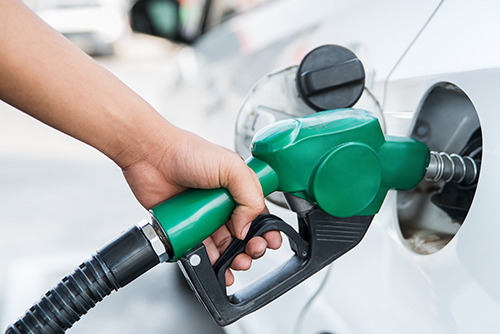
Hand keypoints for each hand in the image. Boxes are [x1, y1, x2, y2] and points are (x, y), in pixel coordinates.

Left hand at [120, 126, 281, 285]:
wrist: (150, 156)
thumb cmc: (187, 152)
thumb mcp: (231, 167)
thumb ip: (250, 196)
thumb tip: (246, 227)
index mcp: (237, 186)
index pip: (259, 212)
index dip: (267, 228)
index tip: (270, 239)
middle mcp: (222, 202)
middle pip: (244, 232)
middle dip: (253, 246)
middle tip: (253, 251)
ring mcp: (204, 216)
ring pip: (224, 245)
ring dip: (235, 258)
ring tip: (238, 262)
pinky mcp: (186, 227)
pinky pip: (201, 250)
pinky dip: (210, 262)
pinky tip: (217, 266)